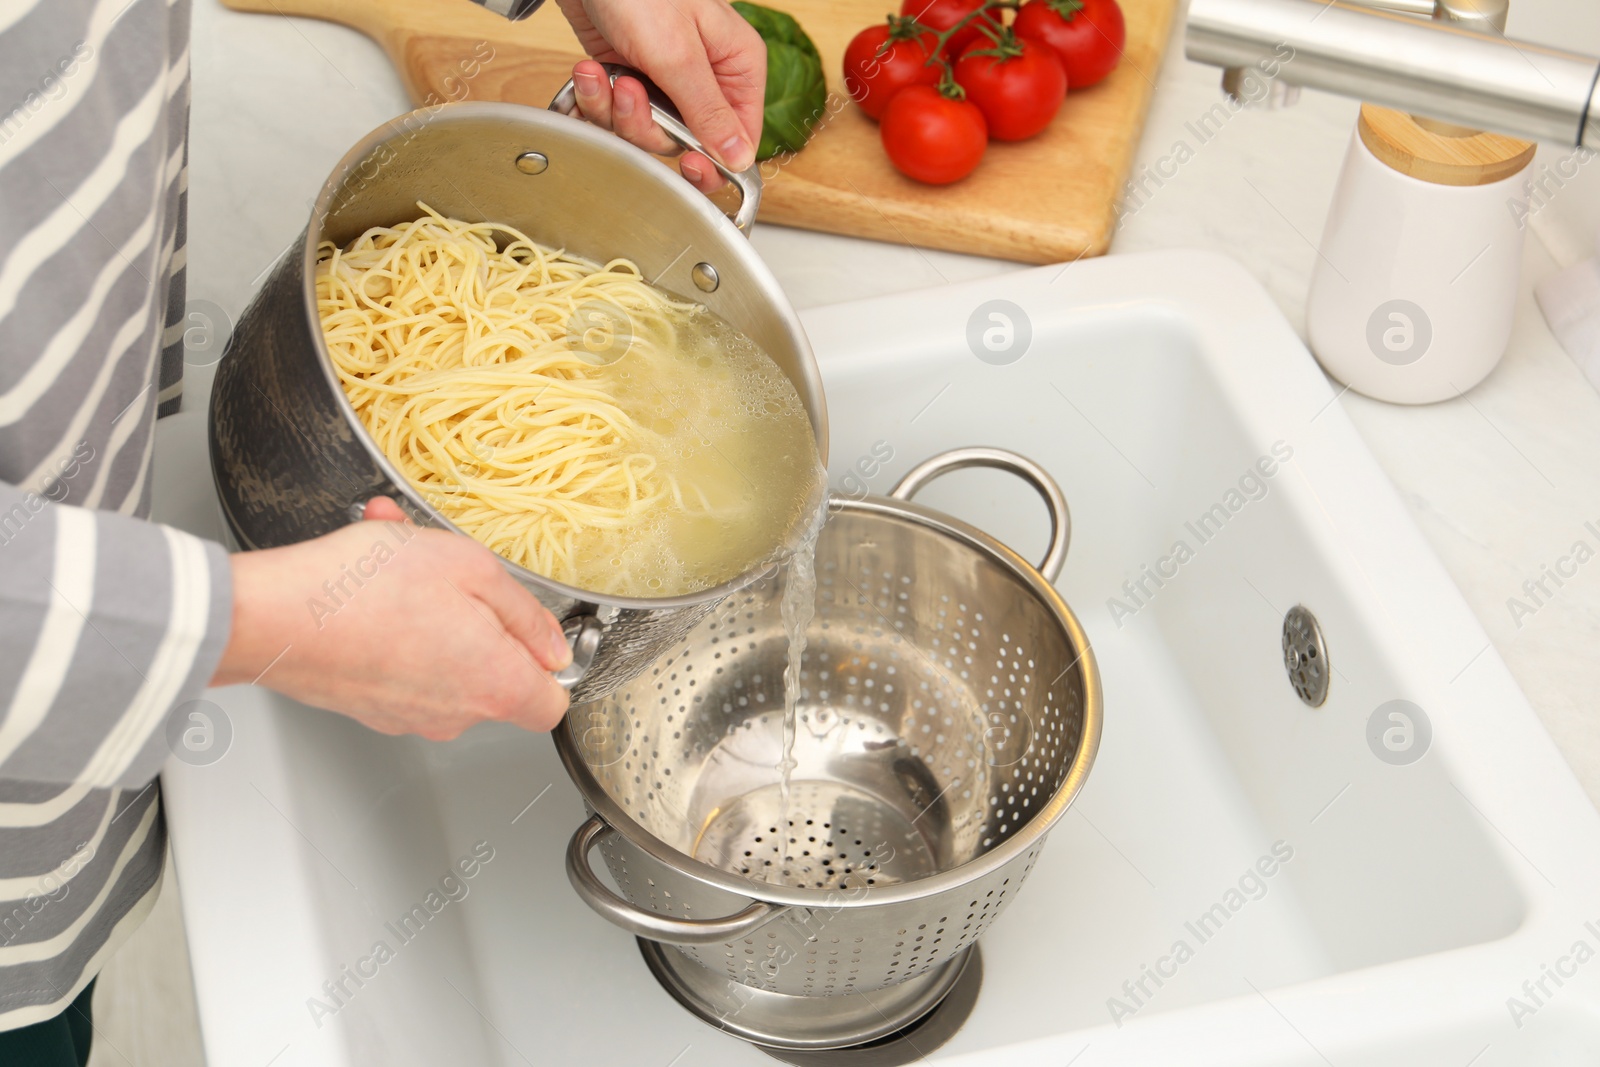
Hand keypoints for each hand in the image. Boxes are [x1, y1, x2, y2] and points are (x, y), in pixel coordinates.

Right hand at [213, 498, 570, 739]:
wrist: (273, 617)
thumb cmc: (364, 590)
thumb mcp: (471, 568)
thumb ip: (526, 613)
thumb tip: (550, 645)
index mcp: (495, 685)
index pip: (551, 702)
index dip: (548, 662)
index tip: (530, 630)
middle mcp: (455, 714)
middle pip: (494, 675)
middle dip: (478, 620)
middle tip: (449, 575)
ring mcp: (409, 715)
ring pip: (442, 659)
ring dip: (431, 611)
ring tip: (400, 564)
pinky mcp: (371, 706)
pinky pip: (400, 661)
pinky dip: (394, 626)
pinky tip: (371, 584)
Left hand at [554, 0, 764, 192]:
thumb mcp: (678, 55)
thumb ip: (708, 112)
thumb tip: (739, 159)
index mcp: (736, 66)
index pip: (741, 136)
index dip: (716, 161)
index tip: (691, 166)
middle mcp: (705, 77)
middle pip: (684, 141)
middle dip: (647, 124)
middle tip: (630, 93)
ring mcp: (664, 79)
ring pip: (645, 131)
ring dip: (615, 109)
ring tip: (605, 76)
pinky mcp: (629, 77)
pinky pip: (615, 114)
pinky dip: (595, 98)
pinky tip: (588, 74)